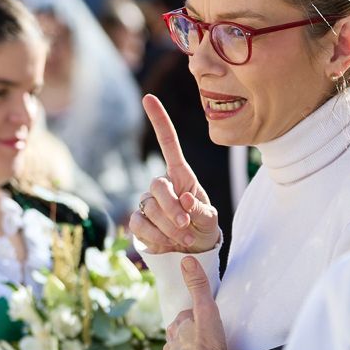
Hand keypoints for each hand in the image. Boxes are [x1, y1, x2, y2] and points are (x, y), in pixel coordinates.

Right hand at [129, 94, 219, 253]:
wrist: (193, 251)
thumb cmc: (204, 227)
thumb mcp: (210, 219)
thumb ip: (201, 210)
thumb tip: (185, 202)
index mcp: (182, 176)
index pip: (168, 144)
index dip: (159, 121)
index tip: (148, 98)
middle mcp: (161, 185)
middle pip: (157, 186)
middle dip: (171, 208)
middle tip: (187, 226)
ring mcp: (147, 202)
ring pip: (149, 207)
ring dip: (168, 227)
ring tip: (185, 237)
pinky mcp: (138, 220)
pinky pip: (138, 224)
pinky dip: (155, 236)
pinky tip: (166, 242)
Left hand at [166, 256, 229, 349]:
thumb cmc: (209, 349)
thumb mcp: (207, 313)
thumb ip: (198, 288)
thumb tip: (187, 260)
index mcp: (176, 332)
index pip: (184, 319)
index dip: (195, 318)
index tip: (206, 321)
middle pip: (179, 339)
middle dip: (189, 337)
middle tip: (207, 339)